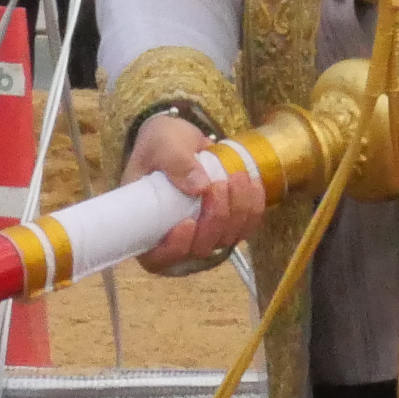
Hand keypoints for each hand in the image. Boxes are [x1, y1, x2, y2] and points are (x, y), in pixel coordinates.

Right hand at [127, 114, 262, 271]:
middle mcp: (174, 238)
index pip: (157, 259)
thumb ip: (176, 162)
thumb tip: (200, 187)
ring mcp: (202, 233)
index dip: (175, 249)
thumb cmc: (161, 143)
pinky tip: (252, 184)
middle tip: (219, 184)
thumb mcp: (162, 144)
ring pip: (226, 239)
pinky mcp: (225, 223)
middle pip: (199, 249)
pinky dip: (253, 207)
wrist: (181, 138)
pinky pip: (245, 227)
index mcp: (146, 227)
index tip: (188, 222)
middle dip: (215, 218)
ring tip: (237, 176)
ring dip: (238, 210)